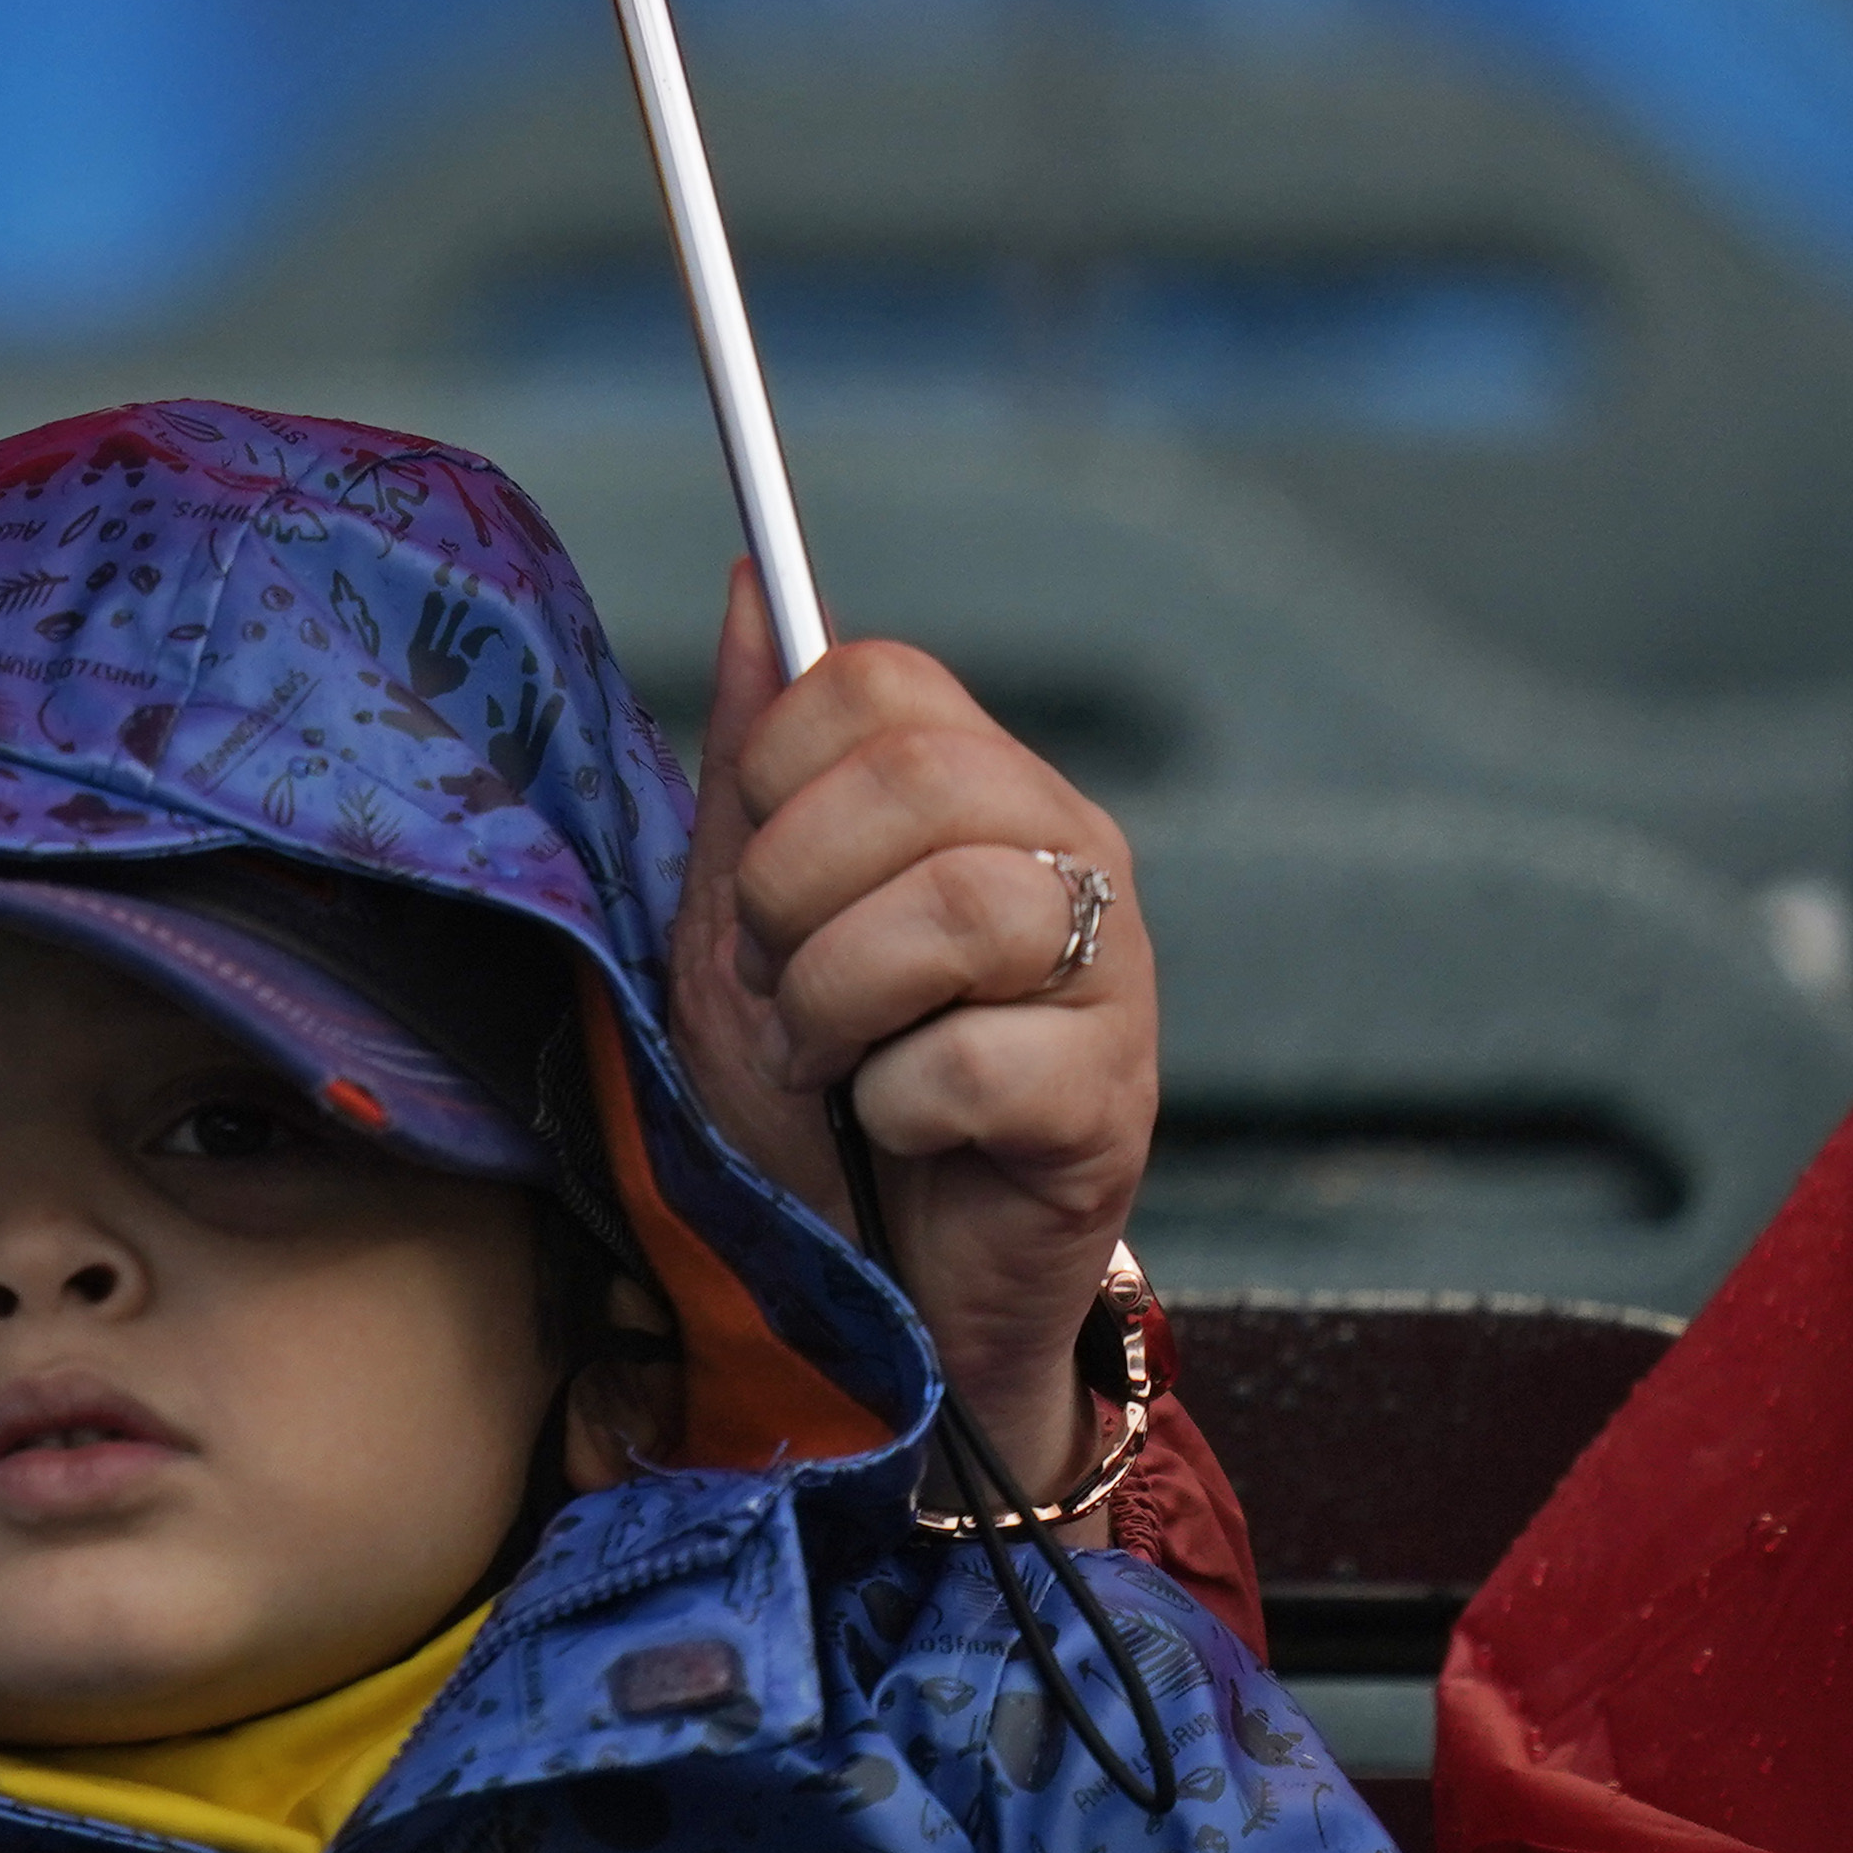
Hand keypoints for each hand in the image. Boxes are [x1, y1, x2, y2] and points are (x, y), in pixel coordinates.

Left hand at [668, 559, 1152, 1516]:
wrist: (863, 1273)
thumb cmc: (809, 1084)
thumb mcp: (739, 911)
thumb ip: (755, 755)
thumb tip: (753, 579)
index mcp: (979, 787)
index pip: (877, 681)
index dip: (776, 773)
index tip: (758, 879)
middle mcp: (1067, 852)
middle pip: (915, 779)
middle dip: (791, 895)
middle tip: (783, 982)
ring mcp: (1110, 974)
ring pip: (955, 912)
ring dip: (836, 1004)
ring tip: (836, 1059)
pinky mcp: (1112, 1101)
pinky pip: (970, 1062)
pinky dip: (891, 1106)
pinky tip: (905, 1132)